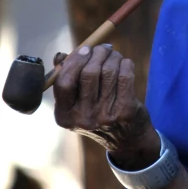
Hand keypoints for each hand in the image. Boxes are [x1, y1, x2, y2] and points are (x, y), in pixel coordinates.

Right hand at [52, 44, 159, 168]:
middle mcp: (83, 118)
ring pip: (108, 72)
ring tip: (114, 56)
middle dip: (97, 54)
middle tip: (104, 48)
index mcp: (64, 116)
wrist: (127, 140)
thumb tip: (60, 56)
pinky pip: (125, 76)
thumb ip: (67, 79)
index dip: (74, 61)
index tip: (85, 48)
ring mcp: (105, 117)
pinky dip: (125, 64)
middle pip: (88, 74)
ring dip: (113, 57)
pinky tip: (125, 64)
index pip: (63, 83)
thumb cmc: (98, 113)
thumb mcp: (77, 103)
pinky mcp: (125, 112)